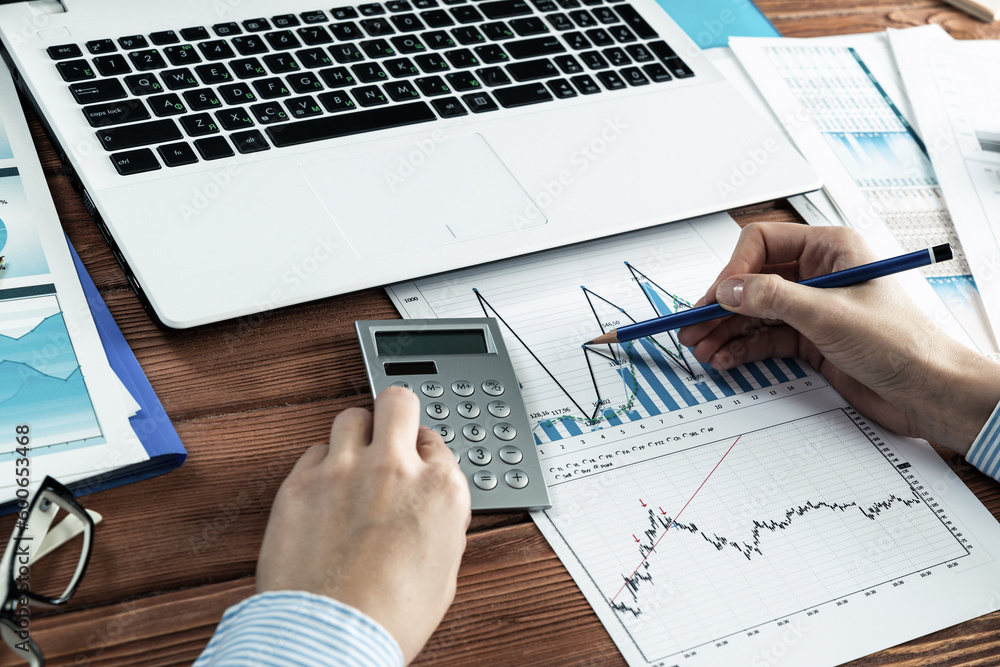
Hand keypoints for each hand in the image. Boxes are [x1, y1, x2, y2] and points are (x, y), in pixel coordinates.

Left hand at [256, 386, 470, 662]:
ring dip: (356, 434)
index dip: (424, 452)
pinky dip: (321, 463)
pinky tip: (325, 486)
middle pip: (397, 401)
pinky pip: (313, 450)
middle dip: (395, 412)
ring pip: (351, 416)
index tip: (416, 462)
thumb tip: (431, 512)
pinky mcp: (301, 482)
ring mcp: (344, 470)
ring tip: (353, 458)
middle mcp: (394, 468)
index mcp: (440, 488)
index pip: (436, 440)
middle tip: (389, 430)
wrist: (332, 636)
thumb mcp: (444, 571)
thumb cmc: (389, 617)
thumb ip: (440, 524)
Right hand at [676, 223, 999, 453]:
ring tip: (702, 348)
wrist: (929, 392)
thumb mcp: (829, 314)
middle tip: (693, 326)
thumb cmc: (902, 344)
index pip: (762, 242)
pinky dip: (742, 347)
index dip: (734, 270)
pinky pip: (764, 338)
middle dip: (721, 305)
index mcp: (831, 248)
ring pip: (754, 312)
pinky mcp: (810, 340)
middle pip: (752, 280)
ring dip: (726, 330)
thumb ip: (773, 298)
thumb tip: (729, 289)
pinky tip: (725, 357)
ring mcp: (812, 308)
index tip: (716, 299)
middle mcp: (818, 274)